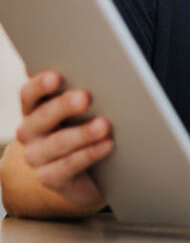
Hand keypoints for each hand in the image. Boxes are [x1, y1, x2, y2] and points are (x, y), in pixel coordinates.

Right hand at [16, 71, 112, 209]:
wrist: (89, 171)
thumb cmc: (86, 126)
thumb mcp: (82, 108)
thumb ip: (80, 87)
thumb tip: (95, 64)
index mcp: (34, 109)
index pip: (29, 94)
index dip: (40, 85)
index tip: (56, 76)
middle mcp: (29, 132)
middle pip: (42, 117)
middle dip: (64, 106)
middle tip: (85, 97)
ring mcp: (36, 157)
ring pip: (57, 143)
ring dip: (82, 133)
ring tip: (104, 125)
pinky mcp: (50, 178)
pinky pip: (68, 166)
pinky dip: (89, 153)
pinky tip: (107, 145)